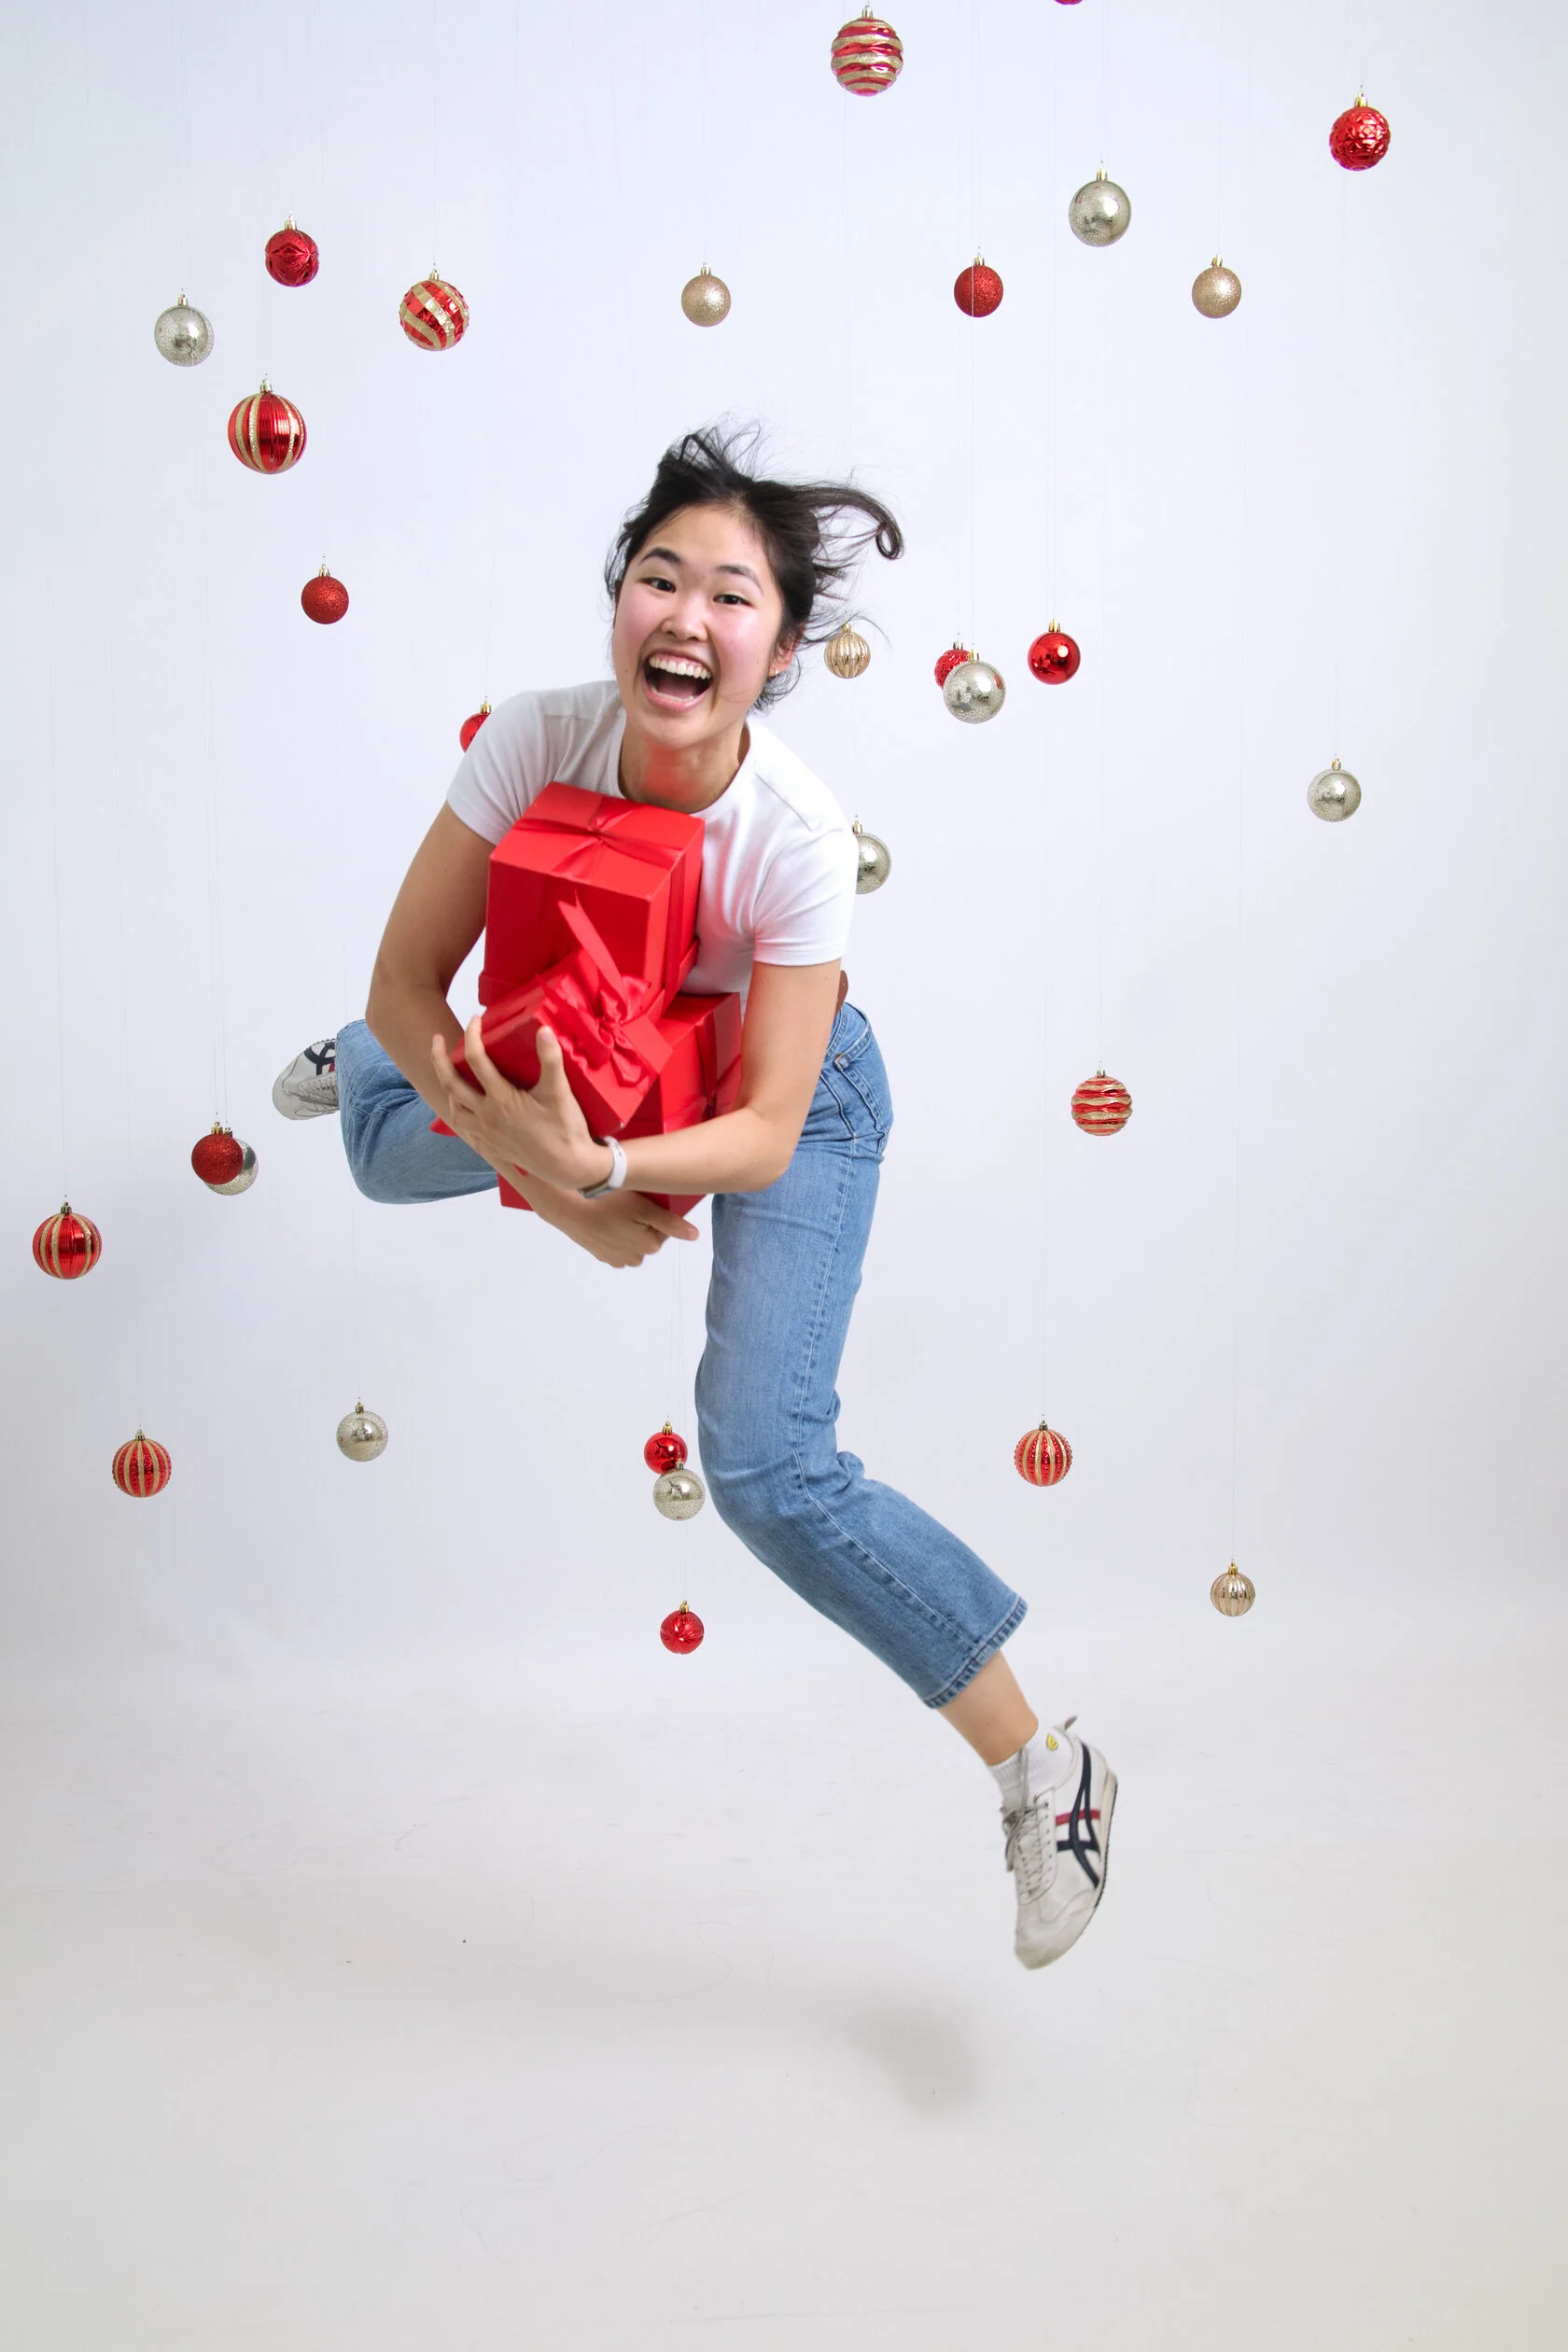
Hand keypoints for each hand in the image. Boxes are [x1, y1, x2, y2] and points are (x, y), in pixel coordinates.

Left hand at [429, 1020, 607, 1190]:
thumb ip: (550, 1059)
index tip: (476, 1019)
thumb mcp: (559, 1091)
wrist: (569, 1167)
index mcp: (501, 1099)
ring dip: (449, 1090)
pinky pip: (467, 1132)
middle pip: (451, 1084)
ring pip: (454, 1110)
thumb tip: (544, 1029)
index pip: (476, 1060)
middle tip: (436, 1040)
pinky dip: (462, 1118)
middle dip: (438, 1059)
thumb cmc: (566, 1129)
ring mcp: (487, 1134)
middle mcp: (487, 1116)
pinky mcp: (493, 1148)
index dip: (472, 1035)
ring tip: (452, 1076)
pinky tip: (469, 1112)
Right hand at [562, 1190, 700, 1269]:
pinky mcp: (598, 1253)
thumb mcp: (645, 1207)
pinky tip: (602, 1216)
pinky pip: (612, 1241)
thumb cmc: (607, 1202)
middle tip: (627, 1201)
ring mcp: (614, 1258)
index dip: (654, 1210)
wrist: (567, 1205)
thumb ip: (671, 1223)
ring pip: (629, 1238)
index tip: (641, 1199)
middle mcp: (634, 1258)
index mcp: (649, 1247)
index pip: (663, 1228)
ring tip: (613, 1208)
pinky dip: (610, 1230)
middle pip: (646, 1235)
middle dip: (640, 1220)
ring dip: (625, 1226)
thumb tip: (694, 1235)